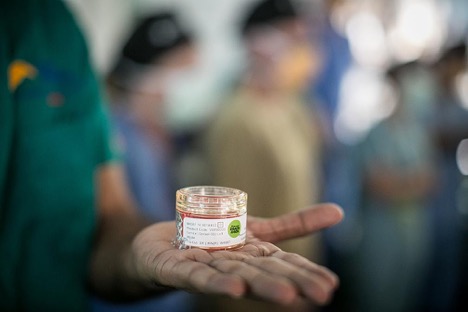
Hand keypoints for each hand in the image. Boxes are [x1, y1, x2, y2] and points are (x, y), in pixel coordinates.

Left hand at [131, 203, 342, 304]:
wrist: (163, 244)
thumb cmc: (215, 241)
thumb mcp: (258, 229)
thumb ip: (294, 225)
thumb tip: (340, 212)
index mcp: (254, 257)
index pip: (284, 265)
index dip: (307, 274)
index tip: (332, 286)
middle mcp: (234, 267)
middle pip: (265, 273)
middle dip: (292, 283)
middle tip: (321, 296)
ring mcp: (205, 269)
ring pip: (235, 276)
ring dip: (260, 286)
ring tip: (287, 296)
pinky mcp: (176, 267)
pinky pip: (195, 275)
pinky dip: (213, 281)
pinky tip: (233, 289)